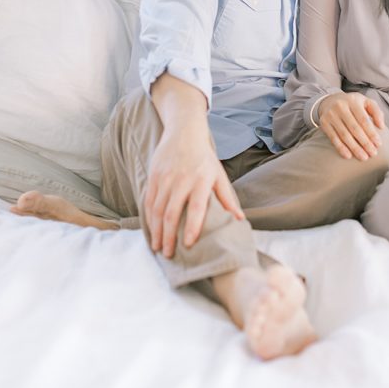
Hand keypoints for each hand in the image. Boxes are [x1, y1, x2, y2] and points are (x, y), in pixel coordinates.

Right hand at [144, 129, 243, 258]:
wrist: (184, 133)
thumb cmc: (204, 158)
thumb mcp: (218, 175)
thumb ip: (227, 198)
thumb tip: (239, 220)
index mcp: (201, 180)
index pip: (196, 207)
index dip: (191, 226)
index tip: (188, 244)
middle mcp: (181, 179)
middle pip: (171, 213)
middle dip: (169, 236)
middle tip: (169, 255)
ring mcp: (165, 178)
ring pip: (157, 210)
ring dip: (156, 231)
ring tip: (158, 248)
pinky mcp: (154, 176)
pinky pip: (148, 201)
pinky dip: (148, 219)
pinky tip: (151, 231)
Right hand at [317, 92, 384, 160]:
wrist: (330, 100)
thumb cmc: (353, 104)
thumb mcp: (366, 102)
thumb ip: (376, 112)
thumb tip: (381, 126)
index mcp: (353, 101)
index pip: (363, 120)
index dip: (371, 133)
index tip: (378, 144)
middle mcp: (340, 106)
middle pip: (354, 128)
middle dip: (365, 143)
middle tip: (373, 154)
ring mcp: (331, 115)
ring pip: (344, 134)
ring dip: (354, 148)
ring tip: (363, 157)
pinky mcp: (324, 123)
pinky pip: (333, 138)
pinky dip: (340, 148)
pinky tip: (348, 156)